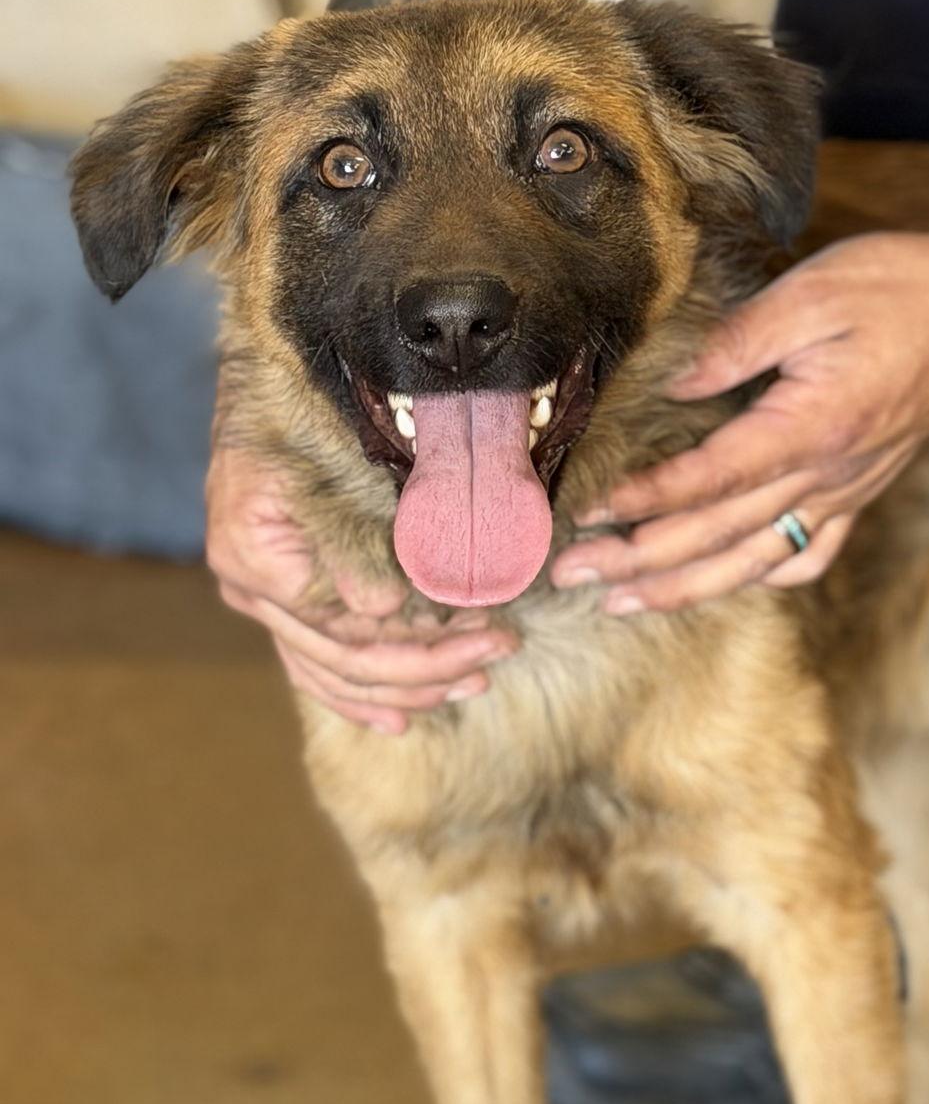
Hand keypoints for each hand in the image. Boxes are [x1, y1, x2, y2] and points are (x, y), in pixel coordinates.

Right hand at [205, 438, 516, 734]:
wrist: (262, 384)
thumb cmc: (298, 412)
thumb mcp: (323, 463)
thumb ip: (350, 537)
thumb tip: (381, 610)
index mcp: (254, 556)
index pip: (348, 627)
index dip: (424, 637)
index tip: (490, 620)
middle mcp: (250, 589)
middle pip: (348, 658)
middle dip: (433, 661)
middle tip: (504, 645)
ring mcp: (262, 605)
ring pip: (337, 674)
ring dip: (411, 685)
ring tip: (477, 677)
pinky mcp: (278, 607)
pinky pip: (317, 671)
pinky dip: (362, 699)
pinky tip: (403, 719)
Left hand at [550, 230, 928, 612]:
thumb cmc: (897, 289)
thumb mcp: (808, 294)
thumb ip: (735, 345)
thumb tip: (677, 387)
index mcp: (811, 426)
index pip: (712, 480)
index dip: (647, 503)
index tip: (592, 515)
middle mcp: (829, 475)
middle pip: (721, 536)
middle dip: (642, 562)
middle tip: (573, 575)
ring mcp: (846, 491)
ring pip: (756, 562)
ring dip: (685, 589)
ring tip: (623, 602)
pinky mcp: (860, 492)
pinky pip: (809, 556)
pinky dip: (761, 577)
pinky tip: (725, 581)